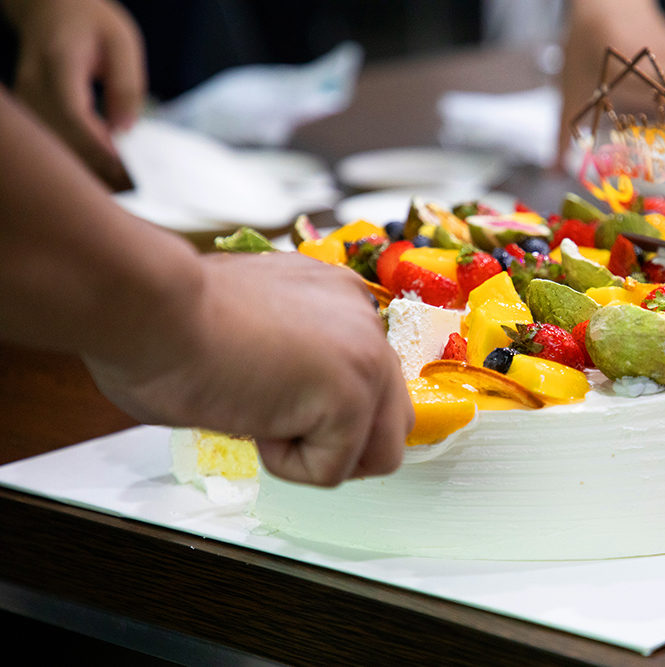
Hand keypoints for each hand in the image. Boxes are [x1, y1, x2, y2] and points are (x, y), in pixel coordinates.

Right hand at [4, 0, 144, 189]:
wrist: (50, 8)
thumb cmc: (90, 20)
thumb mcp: (122, 42)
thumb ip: (127, 84)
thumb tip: (127, 130)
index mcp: (58, 63)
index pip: (74, 115)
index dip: (99, 147)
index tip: (128, 171)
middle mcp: (34, 84)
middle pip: (61, 138)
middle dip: (98, 167)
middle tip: (134, 188)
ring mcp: (27, 99)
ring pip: (53, 147)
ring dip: (88, 169)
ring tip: (124, 186)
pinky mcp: (29, 111)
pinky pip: (51, 143)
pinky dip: (78, 159)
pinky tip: (105, 172)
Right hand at [84, 252, 413, 486]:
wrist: (148, 308)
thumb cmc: (169, 319)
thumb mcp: (252, 327)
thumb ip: (293, 353)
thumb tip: (291, 396)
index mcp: (341, 298)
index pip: (370, 377)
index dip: (322, 411)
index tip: (273, 399)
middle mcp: (365, 320)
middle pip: (393, 416)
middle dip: (341, 442)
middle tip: (279, 429)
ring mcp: (367, 358)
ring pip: (380, 452)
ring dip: (319, 454)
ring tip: (264, 416)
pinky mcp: (353, 397)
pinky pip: (333, 470)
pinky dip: (285, 464)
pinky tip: (251, 414)